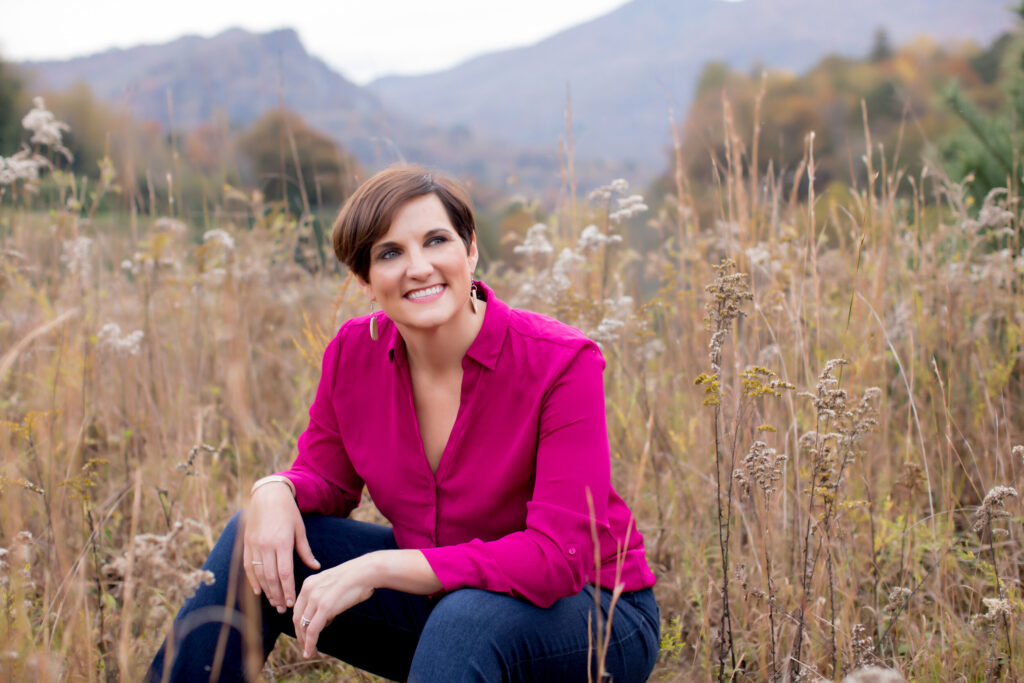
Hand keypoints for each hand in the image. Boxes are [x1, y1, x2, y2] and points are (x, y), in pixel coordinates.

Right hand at [242, 482, 320, 613]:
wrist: (267, 495)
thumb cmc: (288, 512)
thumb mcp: (300, 529)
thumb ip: (305, 550)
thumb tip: (315, 567)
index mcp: (282, 542)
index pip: (285, 573)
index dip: (288, 590)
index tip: (291, 602)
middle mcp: (266, 546)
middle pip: (271, 577)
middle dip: (277, 595)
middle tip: (282, 609)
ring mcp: (254, 545)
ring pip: (259, 574)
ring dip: (266, 591)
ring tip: (273, 602)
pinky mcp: (246, 544)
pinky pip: (248, 566)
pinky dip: (252, 580)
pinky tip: (258, 591)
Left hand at [292, 552, 380, 657]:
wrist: (366, 572)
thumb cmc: (356, 578)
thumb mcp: (333, 586)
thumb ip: (325, 598)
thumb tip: (325, 617)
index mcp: (309, 583)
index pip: (298, 608)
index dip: (299, 624)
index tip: (304, 634)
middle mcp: (308, 590)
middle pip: (297, 618)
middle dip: (300, 635)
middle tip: (305, 647)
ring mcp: (315, 598)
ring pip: (303, 626)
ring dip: (305, 642)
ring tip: (310, 652)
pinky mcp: (324, 607)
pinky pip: (313, 630)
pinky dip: (310, 643)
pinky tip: (311, 651)